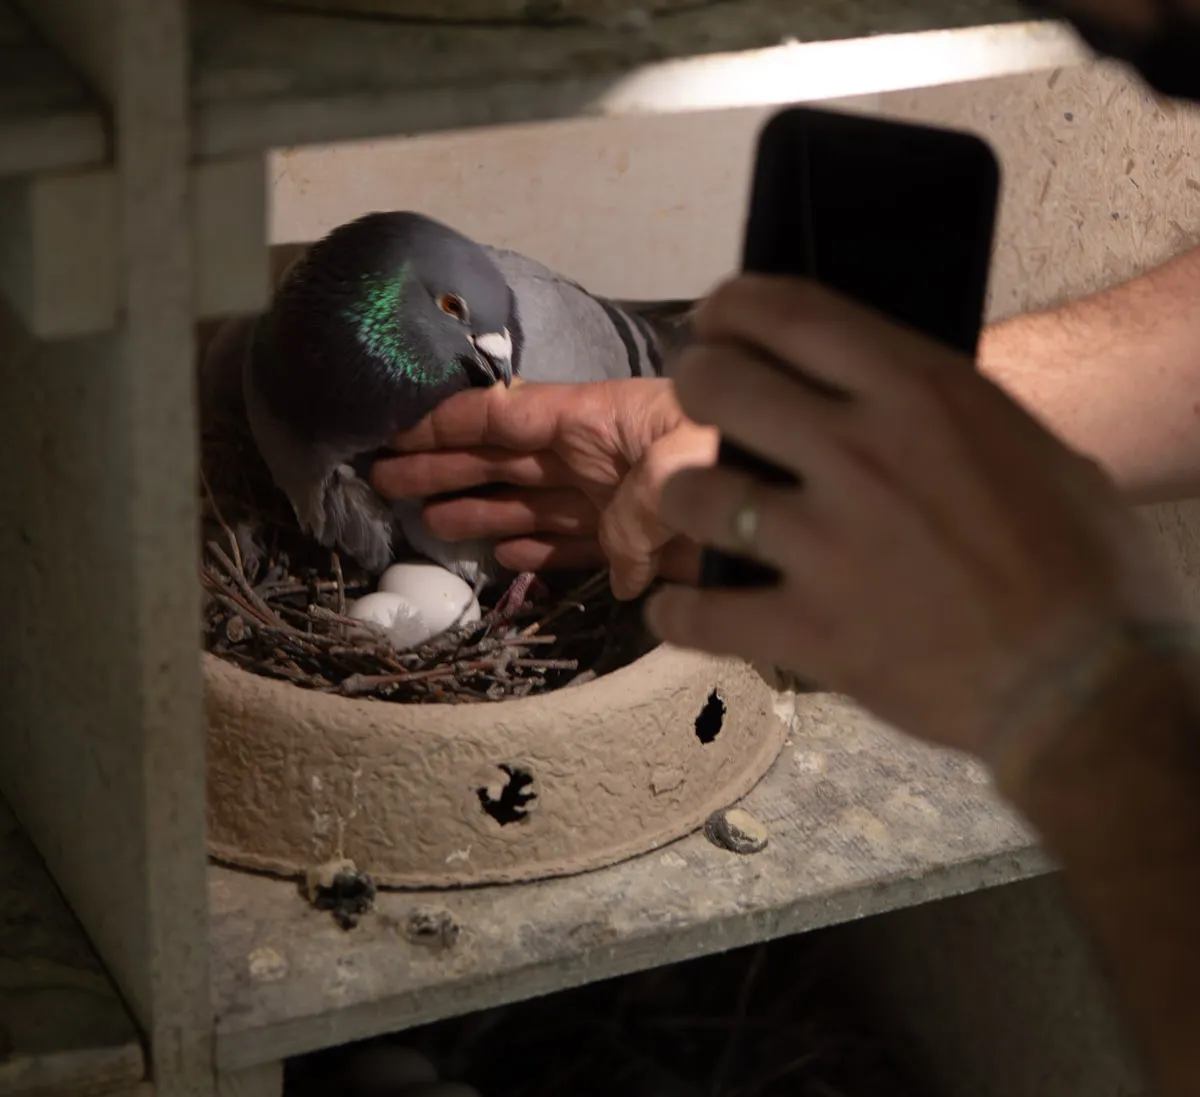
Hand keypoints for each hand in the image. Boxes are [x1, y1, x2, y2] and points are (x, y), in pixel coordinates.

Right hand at [374, 378, 717, 596]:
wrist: (817, 482)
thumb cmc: (748, 449)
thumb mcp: (690, 462)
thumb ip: (638, 513)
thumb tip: (626, 576)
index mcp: (597, 418)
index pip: (503, 416)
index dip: (445, 423)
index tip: (390, 430)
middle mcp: (597, 454)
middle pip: (503, 460)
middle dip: (444, 467)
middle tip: (382, 481)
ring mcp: (615, 497)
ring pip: (530, 504)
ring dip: (479, 511)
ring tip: (427, 521)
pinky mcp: (641, 540)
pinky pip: (574, 545)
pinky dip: (536, 552)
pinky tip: (499, 556)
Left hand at [650, 274, 1187, 759]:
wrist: (1092, 684)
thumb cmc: (1092, 568)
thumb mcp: (1033, 450)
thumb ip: (952, 421)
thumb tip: (910, 410)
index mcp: (919, 391)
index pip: (787, 312)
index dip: (732, 306)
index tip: (718, 319)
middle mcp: (857, 452)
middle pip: (718, 382)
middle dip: (698, 385)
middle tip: (703, 406)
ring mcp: (825, 543)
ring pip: (693, 493)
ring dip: (686, 499)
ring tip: (702, 511)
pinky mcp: (809, 630)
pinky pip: (700, 612)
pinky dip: (678, 613)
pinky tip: (680, 612)